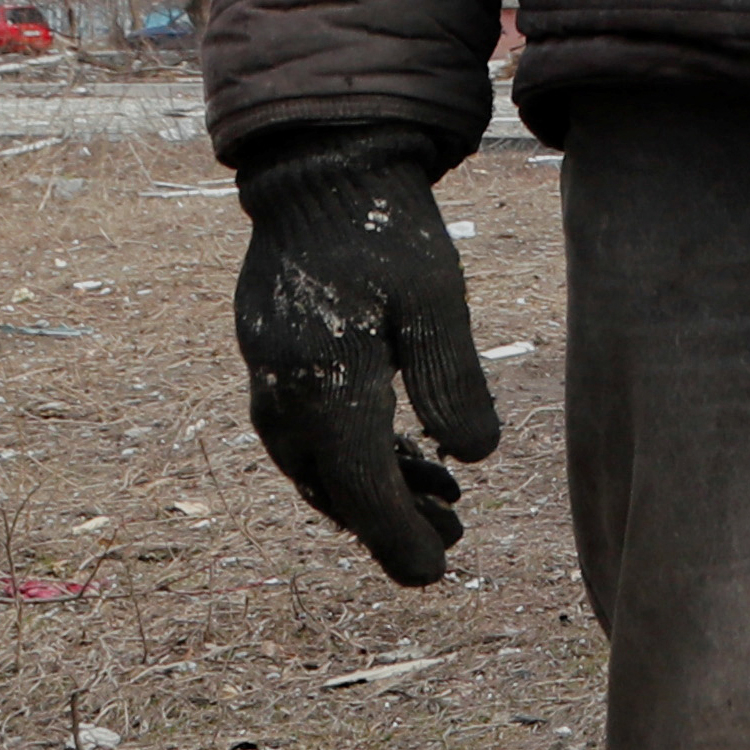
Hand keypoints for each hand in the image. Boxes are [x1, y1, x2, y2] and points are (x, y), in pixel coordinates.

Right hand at [231, 127, 500, 586]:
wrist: (322, 175)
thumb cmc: (388, 233)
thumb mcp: (437, 300)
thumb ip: (452, 380)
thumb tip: (477, 458)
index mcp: (323, 383)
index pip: (360, 486)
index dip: (397, 536)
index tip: (434, 574)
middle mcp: (284, 395)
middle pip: (336, 487)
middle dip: (392, 522)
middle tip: (454, 541)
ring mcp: (272, 382)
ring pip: (322, 466)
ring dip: (379, 492)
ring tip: (447, 503)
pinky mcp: (278, 366)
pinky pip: (312, 434)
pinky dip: (358, 456)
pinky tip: (414, 456)